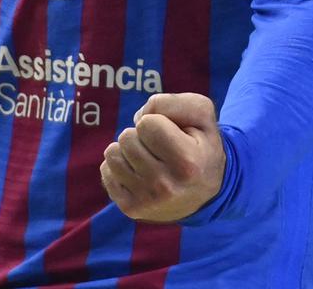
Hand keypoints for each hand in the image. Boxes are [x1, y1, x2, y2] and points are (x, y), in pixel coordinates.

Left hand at [100, 92, 224, 221]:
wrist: (206, 193)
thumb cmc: (200, 145)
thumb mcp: (201, 114)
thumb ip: (172, 103)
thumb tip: (140, 117)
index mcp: (187, 163)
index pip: (146, 124)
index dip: (156, 122)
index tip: (170, 134)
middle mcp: (166, 187)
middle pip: (127, 138)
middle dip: (140, 135)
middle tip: (159, 148)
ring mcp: (147, 200)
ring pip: (112, 153)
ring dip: (127, 150)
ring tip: (148, 158)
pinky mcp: (131, 208)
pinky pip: (106, 171)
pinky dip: (119, 165)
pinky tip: (138, 172)